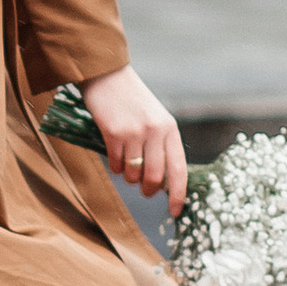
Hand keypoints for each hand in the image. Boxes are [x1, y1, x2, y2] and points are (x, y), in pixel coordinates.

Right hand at [82, 63, 186, 216]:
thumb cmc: (132, 99)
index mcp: (170, 128)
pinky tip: (113, 155)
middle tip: (144, 190)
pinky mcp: (114, 133)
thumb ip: (161, 144)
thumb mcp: (155, 118)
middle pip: (155, 177)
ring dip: (129, 176)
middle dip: (148, 190)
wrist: (107, 74)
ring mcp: (134, 132)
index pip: (179, 169)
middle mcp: (155, 131)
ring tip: (126, 165)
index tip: (176, 211)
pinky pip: (115, 164)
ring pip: (134, 173)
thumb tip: (162, 181)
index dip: (178, 194)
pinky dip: (114, 167)